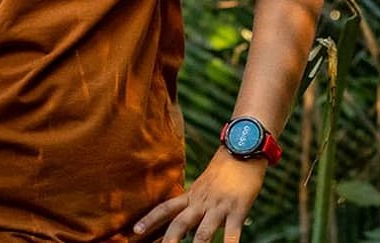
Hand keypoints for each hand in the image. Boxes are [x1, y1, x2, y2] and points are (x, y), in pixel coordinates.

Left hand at [133, 152, 267, 242]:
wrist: (244, 147)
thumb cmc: (226, 168)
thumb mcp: (205, 185)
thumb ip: (196, 207)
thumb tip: (186, 231)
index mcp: (192, 195)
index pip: (166, 208)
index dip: (150, 219)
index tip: (135, 230)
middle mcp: (202, 201)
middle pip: (180, 222)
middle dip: (169, 239)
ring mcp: (219, 205)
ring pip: (204, 231)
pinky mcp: (238, 208)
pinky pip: (233, 231)